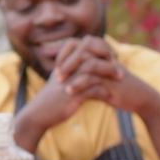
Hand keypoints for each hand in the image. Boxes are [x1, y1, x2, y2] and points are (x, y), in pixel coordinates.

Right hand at [14, 36, 120, 150]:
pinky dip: (102, 91)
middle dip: (107, 60)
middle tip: (119, 67)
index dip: (101, 49)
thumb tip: (91, 61)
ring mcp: (68, 81)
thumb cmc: (53, 97)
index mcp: (64, 62)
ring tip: (119, 78)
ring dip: (108, 73)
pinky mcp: (71, 96)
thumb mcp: (62, 78)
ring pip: (92, 69)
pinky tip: (108, 94)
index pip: (85, 46)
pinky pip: (92, 89)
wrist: (40, 113)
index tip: (112, 57)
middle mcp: (66, 69)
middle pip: (90, 55)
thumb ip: (74, 68)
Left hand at [55, 36, 159, 113]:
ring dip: (71, 74)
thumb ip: (81, 71)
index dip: (63, 54)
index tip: (56, 68)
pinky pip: (93, 79)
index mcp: (99, 52)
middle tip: (57, 76)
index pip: (75, 43)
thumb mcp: (98, 76)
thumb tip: (59, 72)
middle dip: (66, 63)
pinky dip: (79, 85)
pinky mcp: (112, 81)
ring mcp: (109, 68)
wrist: (139, 97)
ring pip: (87, 63)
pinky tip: (70, 92)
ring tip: (61, 84)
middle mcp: (104, 57)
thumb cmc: (116, 87)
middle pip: (81, 50)